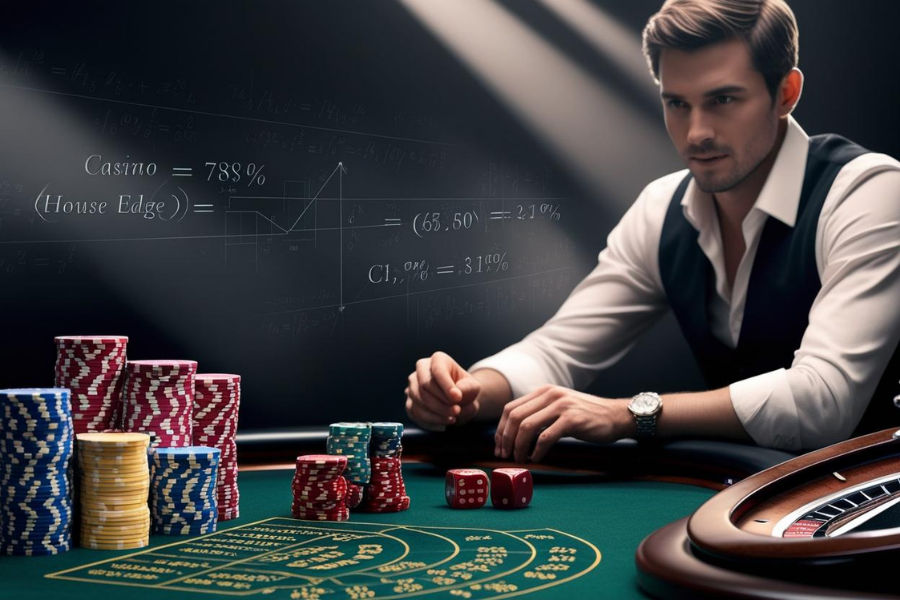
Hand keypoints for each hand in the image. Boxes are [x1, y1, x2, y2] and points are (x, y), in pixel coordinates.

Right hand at [405, 351, 480, 430]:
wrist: (458, 402)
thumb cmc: (464, 390)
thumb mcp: (472, 387)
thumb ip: (466, 389)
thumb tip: (454, 396)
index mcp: (438, 359)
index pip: (438, 370)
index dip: (446, 385)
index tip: (457, 398)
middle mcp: (421, 369)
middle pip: (425, 384)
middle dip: (442, 401)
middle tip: (457, 410)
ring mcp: (413, 385)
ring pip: (419, 399)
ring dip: (437, 411)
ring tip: (453, 417)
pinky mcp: (410, 402)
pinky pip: (416, 411)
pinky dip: (432, 419)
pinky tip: (445, 420)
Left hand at [494, 385, 632, 462]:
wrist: (615, 415)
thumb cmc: (586, 416)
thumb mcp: (559, 407)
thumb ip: (540, 413)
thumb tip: (514, 432)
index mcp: (543, 391)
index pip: (510, 408)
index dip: (501, 429)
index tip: (499, 447)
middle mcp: (550, 395)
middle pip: (515, 417)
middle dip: (506, 440)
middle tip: (505, 456)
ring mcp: (561, 406)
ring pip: (527, 427)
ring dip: (519, 446)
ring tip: (520, 459)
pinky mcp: (572, 420)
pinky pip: (546, 437)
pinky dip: (537, 451)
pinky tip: (537, 458)